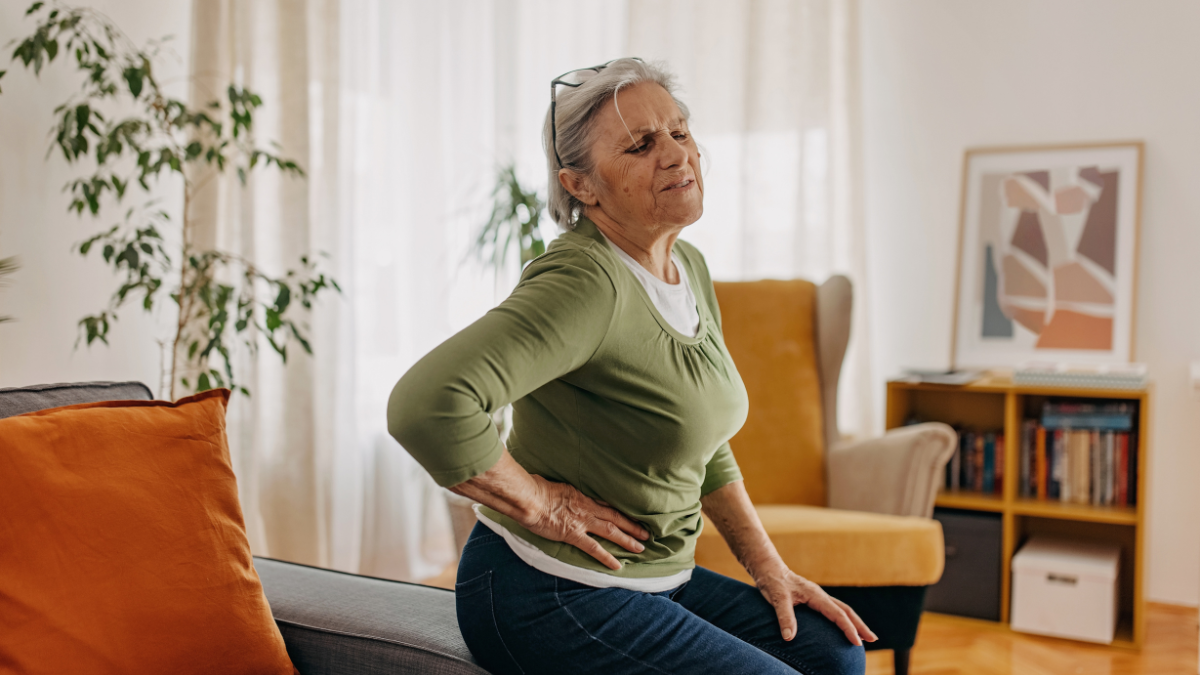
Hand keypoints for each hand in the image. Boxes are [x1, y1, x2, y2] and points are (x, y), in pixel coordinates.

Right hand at [520, 475, 649, 570]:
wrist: (529, 499)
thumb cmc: (536, 488)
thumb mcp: (555, 483)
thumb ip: (562, 490)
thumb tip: (559, 490)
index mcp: (583, 495)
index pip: (607, 504)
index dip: (622, 511)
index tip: (633, 515)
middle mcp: (587, 508)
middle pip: (615, 517)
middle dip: (633, 526)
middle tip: (647, 533)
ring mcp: (582, 522)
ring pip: (611, 531)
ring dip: (628, 540)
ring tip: (641, 548)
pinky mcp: (574, 534)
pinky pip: (594, 548)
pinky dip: (607, 557)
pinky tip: (617, 566)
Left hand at [754, 563, 876, 646]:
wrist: (768, 568)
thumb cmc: (772, 581)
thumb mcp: (776, 598)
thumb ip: (784, 617)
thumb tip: (789, 638)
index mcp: (815, 595)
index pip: (837, 614)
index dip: (848, 628)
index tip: (857, 642)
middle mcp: (820, 595)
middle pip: (846, 611)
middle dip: (860, 626)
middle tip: (873, 639)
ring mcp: (817, 596)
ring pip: (841, 610)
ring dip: (854, 622)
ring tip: (864, 637)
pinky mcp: (812, 599)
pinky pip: (833, 610)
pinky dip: (842, 619)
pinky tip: (843, 627)